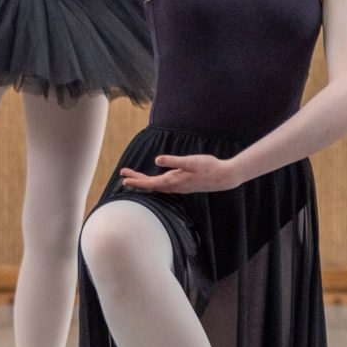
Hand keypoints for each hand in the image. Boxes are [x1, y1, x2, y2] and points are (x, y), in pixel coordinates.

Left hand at [117, 153, 241, 194]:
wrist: (224, 177)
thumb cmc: (208, 167)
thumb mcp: (190, 161)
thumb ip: (174, 161)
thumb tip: (157, 159)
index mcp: (173, 181)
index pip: (150, 183)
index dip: (136, 181)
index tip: (124, 180)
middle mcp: (174, 186)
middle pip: (151, 185)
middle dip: (137, 180)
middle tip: (123, 175)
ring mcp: (179, 187)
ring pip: (157, 186)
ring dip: (145, 182)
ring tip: (134, 177)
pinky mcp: (184, 185)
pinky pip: (164, 185)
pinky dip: (155, 183)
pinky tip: (156, 180)